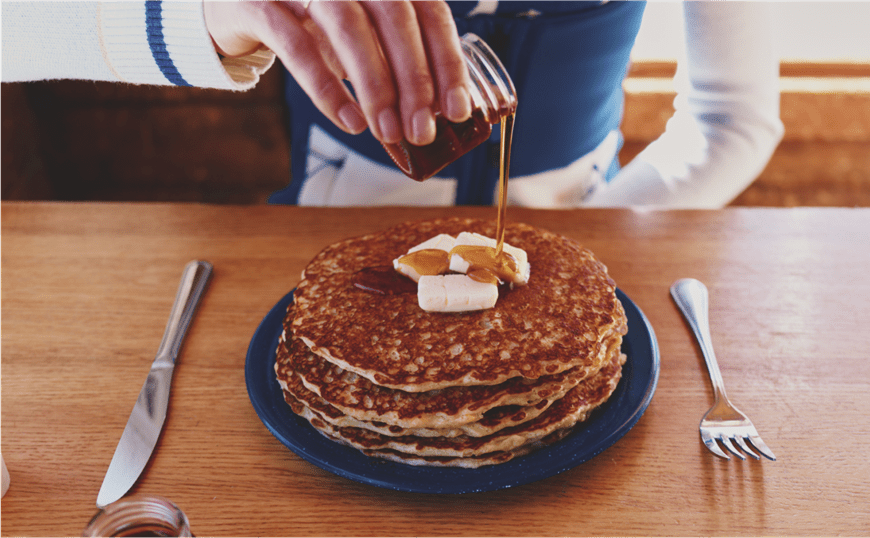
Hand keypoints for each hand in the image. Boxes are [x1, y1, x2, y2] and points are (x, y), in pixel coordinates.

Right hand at [203, 0, 472, 145]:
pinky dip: (326, 86)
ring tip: (389, 132)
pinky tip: (348, 120)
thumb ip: (394, 66)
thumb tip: (432, 117)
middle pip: (394, 16)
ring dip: (375, 85)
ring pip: (349, 26)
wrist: (237, 3)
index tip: (458, 110)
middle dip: (415, 79)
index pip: (428, 11)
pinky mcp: (260, 2)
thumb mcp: (361, 38)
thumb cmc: (311, 24)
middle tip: (423, 131)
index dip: (447, 61)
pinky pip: (296, 44)